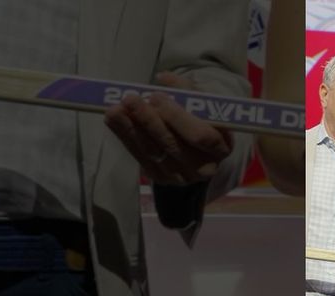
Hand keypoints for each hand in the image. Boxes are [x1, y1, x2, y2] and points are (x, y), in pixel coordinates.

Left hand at [104, 72, 233, 185]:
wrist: (199, 149)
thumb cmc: (203, 120)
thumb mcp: (203, 104)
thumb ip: (186, 90)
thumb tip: (164, 78)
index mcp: (221, 148)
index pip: (201, 136)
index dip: (177, 117)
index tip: (156, 96)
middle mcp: (204, 168)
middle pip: (173, 145)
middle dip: (148, 120)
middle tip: (130, 99)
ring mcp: (181, 177)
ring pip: (153, 152)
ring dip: (131, 129)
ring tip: (115, 108)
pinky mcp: (161, 179)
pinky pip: (141, 158)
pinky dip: (125, 137)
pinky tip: (114, 120)